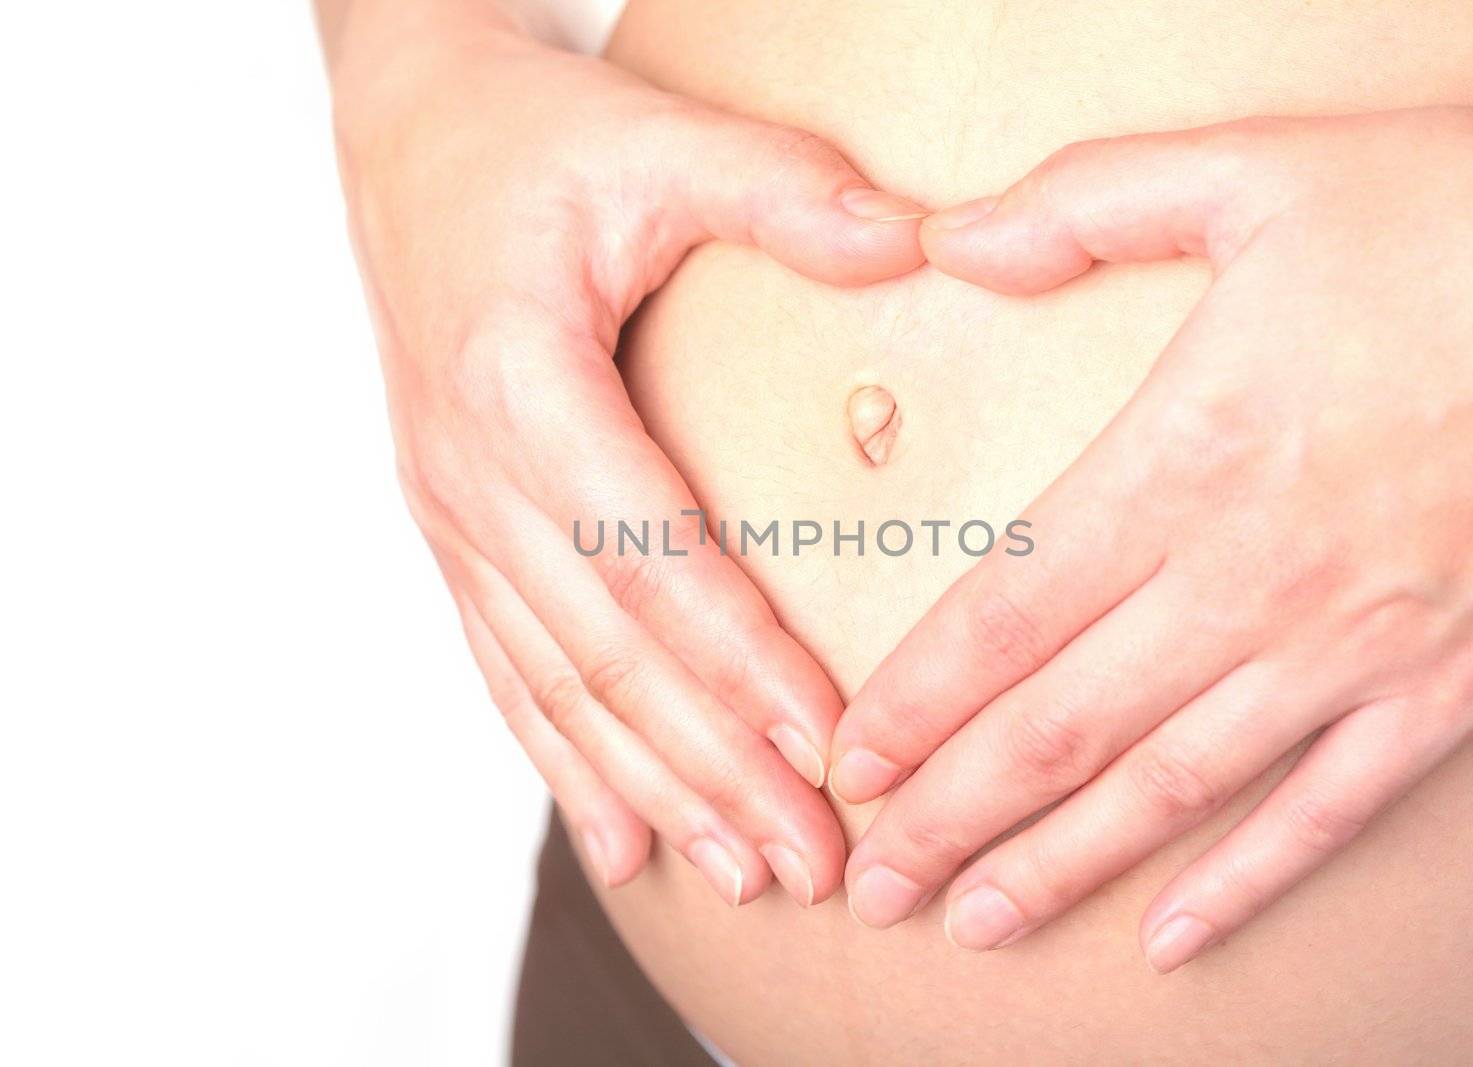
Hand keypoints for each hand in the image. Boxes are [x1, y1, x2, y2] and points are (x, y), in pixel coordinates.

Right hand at [331, 0, 925, 905]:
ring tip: (743, 874)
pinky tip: (618, 838)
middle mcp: (471, 470)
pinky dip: (565, 759)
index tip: (828, 749)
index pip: (647, 554)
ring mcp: (452, 510)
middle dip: (712, 768)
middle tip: (813, 860)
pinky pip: (507, 667)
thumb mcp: (653, 137)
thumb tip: (919, 240)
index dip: (739, 663)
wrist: (403, 132)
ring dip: (650, 786)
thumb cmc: (528, 138)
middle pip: (607, 652)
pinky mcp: (456, 526)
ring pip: (556, 682)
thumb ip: (780, 188)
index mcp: (519, 383)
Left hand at [830, 108, 1472, 961]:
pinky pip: (1329, 811)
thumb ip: (1085, 202)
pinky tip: (1175, 937)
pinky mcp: (1452, 684)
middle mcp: (1252, 578)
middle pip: (1063, 724)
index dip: (918, 700)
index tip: (852, 761)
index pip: (1008, 612)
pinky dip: (1246, 881)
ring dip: (1060, 864)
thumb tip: (948, 240)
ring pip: (1172, 788)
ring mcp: (1354, 648)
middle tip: (875, 878)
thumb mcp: (1260, 169)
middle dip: (951, 810)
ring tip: (973, 921)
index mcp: (1187, 460)